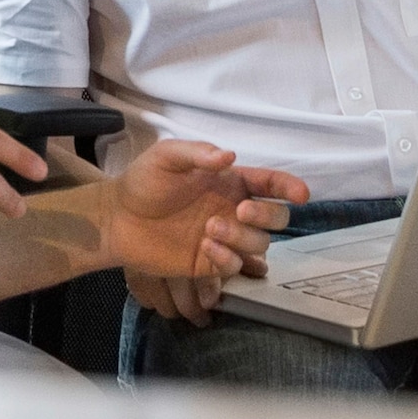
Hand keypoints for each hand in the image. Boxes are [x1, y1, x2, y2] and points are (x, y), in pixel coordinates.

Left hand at [108, 139, 303, 300]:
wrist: (118, 218)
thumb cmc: (144, 182)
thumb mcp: (167, 157)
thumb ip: (198, 153)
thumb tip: (229, 155)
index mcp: (232, 183)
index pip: (271, 184)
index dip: (290, 188)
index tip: (300, 194)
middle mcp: (235, 210)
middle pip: (277, 219)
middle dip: (267, 216)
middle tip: (239, 212)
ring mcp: (226, 238)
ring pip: (259, 244)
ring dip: (242, 238)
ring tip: (209, 229)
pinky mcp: (211, 264)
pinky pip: (235, 265)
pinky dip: (227, 257)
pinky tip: (205, 247)